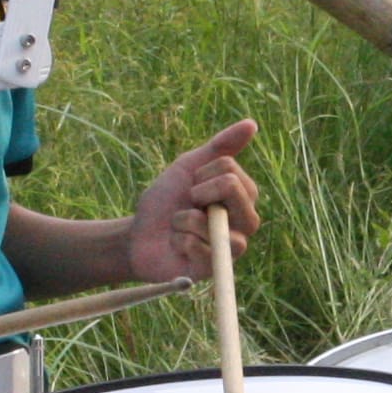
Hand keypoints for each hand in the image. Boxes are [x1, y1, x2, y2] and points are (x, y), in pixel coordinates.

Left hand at [128, 119, 261, 284]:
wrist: (139, 235)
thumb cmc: (167, 202)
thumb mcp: (189, 168)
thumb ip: (220, 147)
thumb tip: (252, 123)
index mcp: (243, 197)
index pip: (231, 171)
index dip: (202, 175)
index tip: (192, 186)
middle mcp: (245, 222)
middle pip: (233, 189)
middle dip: (198, 191)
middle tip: (189, 204)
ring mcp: (233, 247)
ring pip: (211, 220)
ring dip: (184, 219)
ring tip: (181, 227)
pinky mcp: (215, 269)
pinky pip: (195, 243)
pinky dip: (178, 240)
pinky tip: (178, 246)